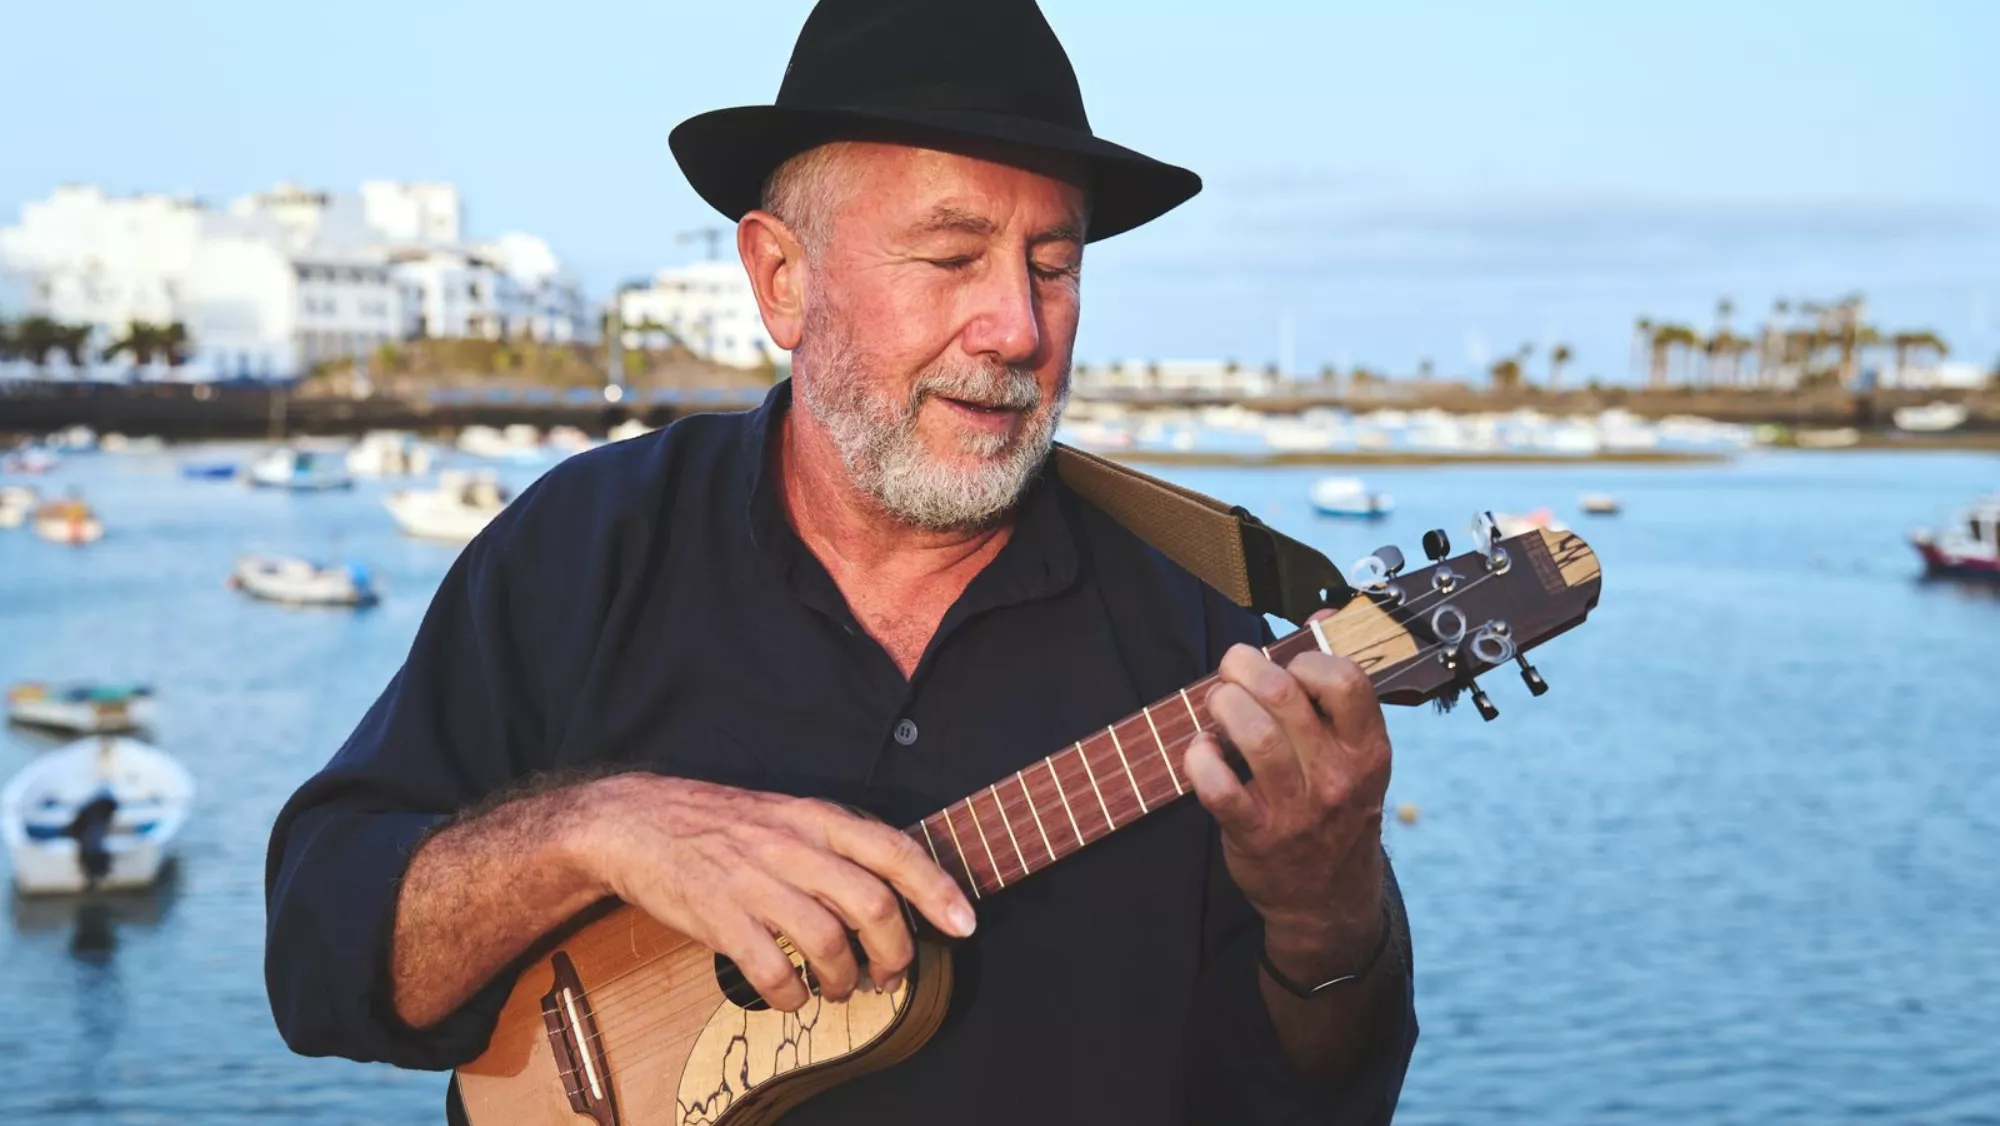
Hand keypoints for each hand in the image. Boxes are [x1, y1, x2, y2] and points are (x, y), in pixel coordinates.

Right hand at [570, 775, 975, 1011]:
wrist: (638, 820)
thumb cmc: (722, 822)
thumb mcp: (788, 813)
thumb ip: (837, 844)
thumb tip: (896, 888)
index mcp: (816, 817)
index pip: (894, 850)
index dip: (937, 890)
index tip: (964, 924)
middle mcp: (793, 846)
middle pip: (873, 906)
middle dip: (895, 953)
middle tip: (891, 974)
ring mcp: (756, 882)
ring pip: (828, 942)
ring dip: (845, 979)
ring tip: (840, 987)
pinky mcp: (720, 918)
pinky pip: (773, 971)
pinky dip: (792, 995)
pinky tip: (793, 995)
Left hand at [1184, 626, 1389, 961]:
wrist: (1328, 900)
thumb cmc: (1336, 810)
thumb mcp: (1354, 754)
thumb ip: (1337, 686)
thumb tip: (1324, 615)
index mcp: (1368, 749)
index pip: (1346, 680)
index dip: (1306, 658)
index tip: (1287, 666)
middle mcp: (1337, 777)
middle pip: (1283, 696)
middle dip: (1244, 668)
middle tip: (1231, 671)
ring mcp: (1296, 808)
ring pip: (1251, 734)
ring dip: (1221, 706)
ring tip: (1216, 705)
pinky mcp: (1255, 834)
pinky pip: (1217, 785)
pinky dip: (1199, 758)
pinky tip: (1201, 751)